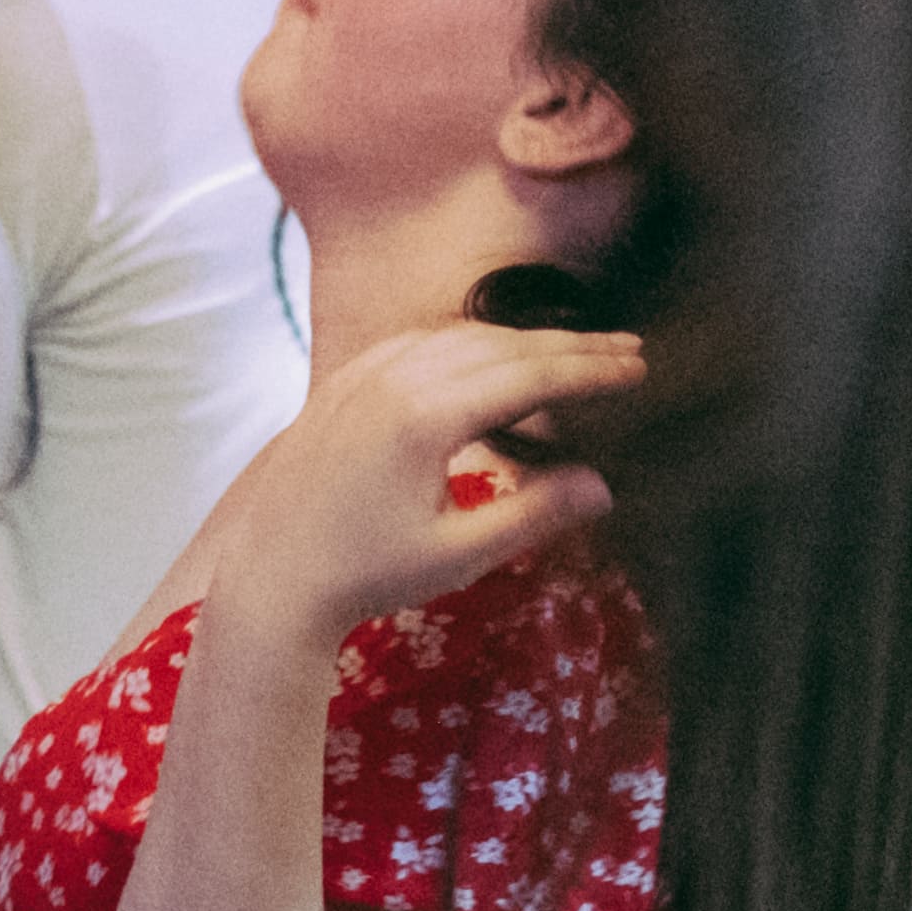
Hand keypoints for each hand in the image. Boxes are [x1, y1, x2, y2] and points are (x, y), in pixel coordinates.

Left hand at [208, 320, 637, 649]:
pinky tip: (491, 353)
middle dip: (569, 346)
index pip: (529, 376)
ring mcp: (362, 374)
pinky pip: (416, 341)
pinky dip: (467, 340)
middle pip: (500, 346)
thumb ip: (533, 514)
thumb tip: (604, 484)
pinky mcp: (341, 382)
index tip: (639, 366)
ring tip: (574, 351)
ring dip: (520, 339)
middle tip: (628, 348)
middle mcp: (393, 379)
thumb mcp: (459, 554)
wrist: (271, 574)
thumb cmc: (366, 574)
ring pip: (458, 336)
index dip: (590, 369)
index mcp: (426, 416)